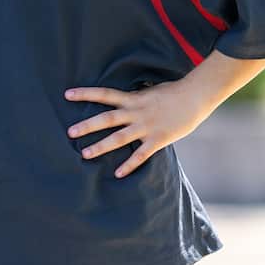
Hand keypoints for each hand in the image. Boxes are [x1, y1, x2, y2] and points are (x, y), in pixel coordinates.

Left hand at [65, 79, 212, 177]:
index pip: (105, 94)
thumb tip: (121, 100)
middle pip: (108, 118)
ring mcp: (147, 126)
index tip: (67, 95)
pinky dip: (129, 165)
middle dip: (88, 126)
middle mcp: (137, 112)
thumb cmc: (174, 92)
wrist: (196, 96)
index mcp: (134, 98)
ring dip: (101, 147)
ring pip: (119, 138)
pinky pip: (141, 154)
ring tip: (85, 154)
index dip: (86, 94)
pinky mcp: (158, 139)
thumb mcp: (150, 91)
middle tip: (70, 133)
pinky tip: (117, 174)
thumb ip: (135, 98)